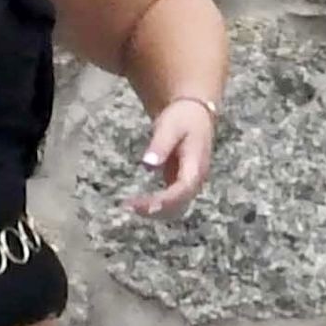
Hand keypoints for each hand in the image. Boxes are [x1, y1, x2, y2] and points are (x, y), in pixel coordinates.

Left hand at [126, 98, 214, 218]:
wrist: (194, 113)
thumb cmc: (182, 118)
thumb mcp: (170, 127)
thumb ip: (160, 146)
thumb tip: (148, 165)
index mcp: (196, 164)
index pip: (184, 189)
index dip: (166, 200)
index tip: (146, 205)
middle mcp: (197, 178)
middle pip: (180, 204)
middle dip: (156, 210)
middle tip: (129, 207)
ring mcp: (190, 183)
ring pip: (176, 207)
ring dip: (155, 212)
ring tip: (130, 207)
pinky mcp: (181, 184)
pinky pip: (171, 202)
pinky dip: (156, 206)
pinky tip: (137, 204)